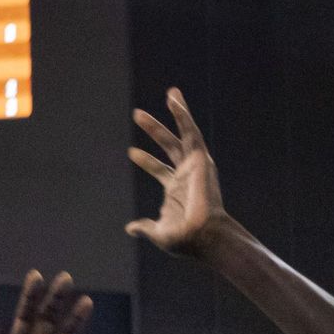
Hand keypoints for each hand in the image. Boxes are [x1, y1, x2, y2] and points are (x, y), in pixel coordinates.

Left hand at [126, 88, 229, 255]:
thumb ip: (145, 227)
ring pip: (183, 133)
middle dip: (155, 131)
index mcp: (176, 191)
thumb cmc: (184, 240)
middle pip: (169, 146)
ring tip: (170, 93)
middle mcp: (186, 175)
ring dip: (176, 113)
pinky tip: (174, 99)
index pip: (160, 170)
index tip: (132, 152)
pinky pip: (191, 132)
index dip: (146, 161)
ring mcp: (194, 165)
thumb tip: (131, 228)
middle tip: (137, 115)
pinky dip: (184, 114)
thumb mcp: (158, 233)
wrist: (202, 236)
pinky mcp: (200, 159)